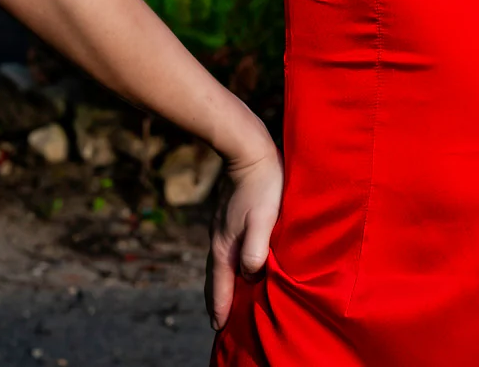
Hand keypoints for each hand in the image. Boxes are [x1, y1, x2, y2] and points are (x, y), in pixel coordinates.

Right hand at [205, 138, 283, 332]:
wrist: (249, 150)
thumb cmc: (262, 184)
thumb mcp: (263, 218)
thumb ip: (255, 248)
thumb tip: (249, 274)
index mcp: (225, 245)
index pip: (221, 285)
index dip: (222, 307)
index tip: (219, 328)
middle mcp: (218, 240)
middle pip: (215, 278)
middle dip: (217, 300)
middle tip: (218, 322)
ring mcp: (221, 228)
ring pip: (219, 263)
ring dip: (221, 283)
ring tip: (224, 297)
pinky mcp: (228, 217)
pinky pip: (224, 250)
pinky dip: (226, 265)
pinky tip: (234, 262)